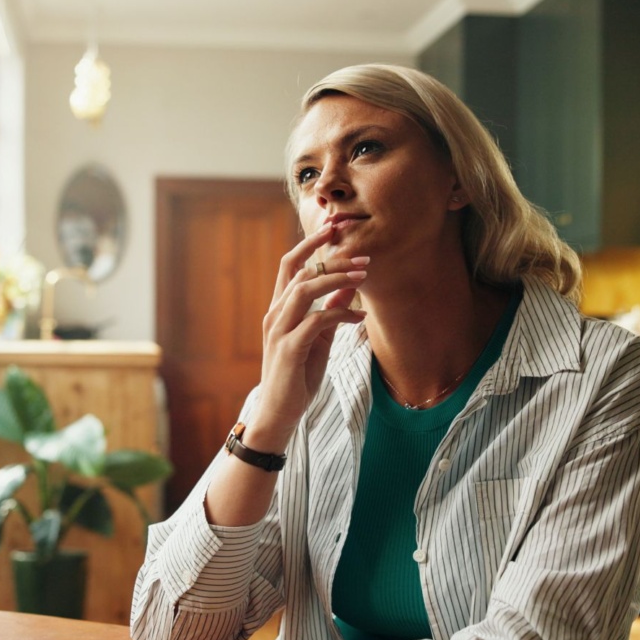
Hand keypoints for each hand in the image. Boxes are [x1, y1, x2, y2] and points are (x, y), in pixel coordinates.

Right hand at [251, 222, 367, 444]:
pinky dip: (341, 314)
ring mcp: (279, 330)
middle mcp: (275, 314)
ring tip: (364, 276)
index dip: (311, 243)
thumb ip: (331, 310)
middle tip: (364, 256)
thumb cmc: (297, 375)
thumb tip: (350, 285)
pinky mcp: (290, 349)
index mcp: (279, 308)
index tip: (335, 226)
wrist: (279, 413)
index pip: (291, 264)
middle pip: (300, 271)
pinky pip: (317, 321)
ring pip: (306, 290)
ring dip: (337, 279)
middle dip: (331, 257)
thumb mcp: (318, 338)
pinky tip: (360, 316)